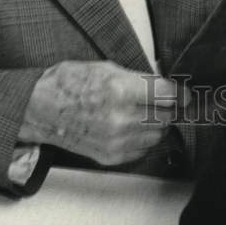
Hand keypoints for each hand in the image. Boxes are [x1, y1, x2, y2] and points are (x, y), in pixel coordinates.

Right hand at [18, 60, 189, 165]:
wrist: (39, 108)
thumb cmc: (68, 84)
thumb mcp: (108, 68)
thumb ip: (139, 80)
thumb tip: (164, 87)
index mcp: (121, 91)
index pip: (168, 95)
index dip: (180, 93)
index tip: (186, 94)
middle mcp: (120, 119)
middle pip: (166, 116)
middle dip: (168, 107)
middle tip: (164, 100)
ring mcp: (115, 141)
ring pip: (157, 134)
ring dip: (157, 123)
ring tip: (144, 111)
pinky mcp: (110, 156)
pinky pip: (142, 149)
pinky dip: (144, 138)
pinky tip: (133, 125)